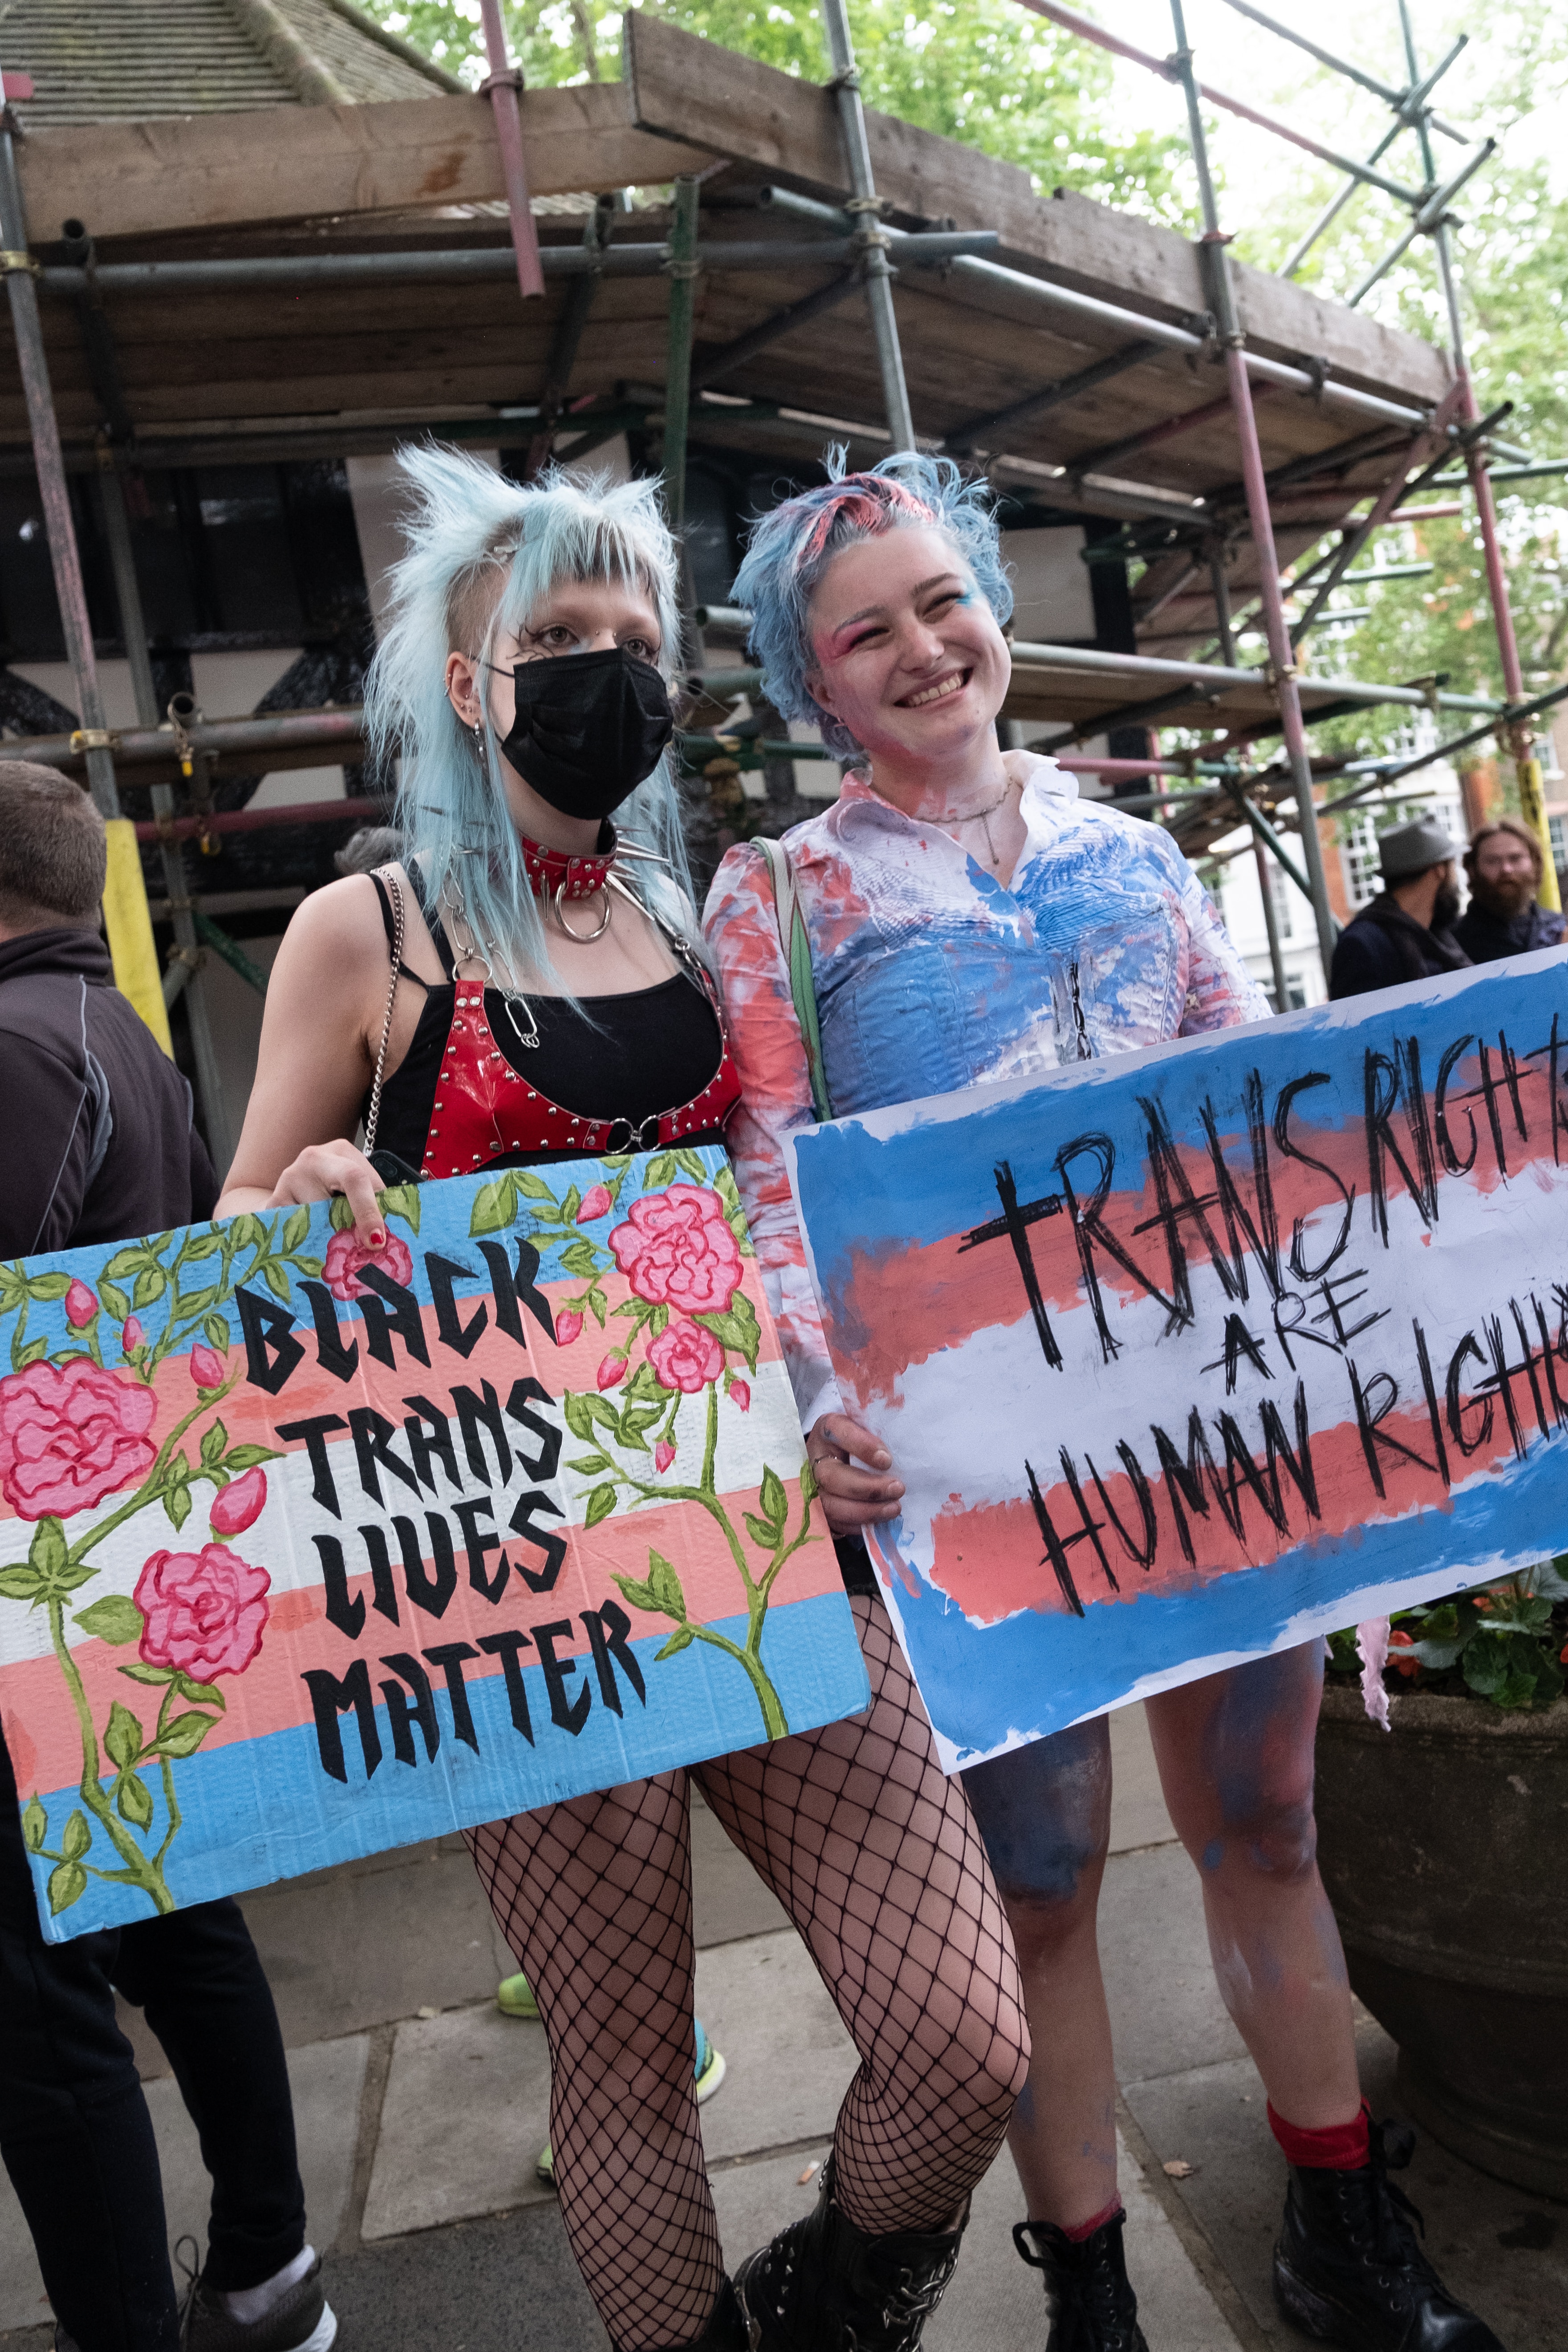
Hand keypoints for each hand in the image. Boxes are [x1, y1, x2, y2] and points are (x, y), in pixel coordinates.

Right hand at [266, 1140, 385, 1247]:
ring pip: (311, 1222)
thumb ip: (377, 1203)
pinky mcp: (273, 1202)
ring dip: (325, 1238)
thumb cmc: (347, 1184)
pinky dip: (306, 1242)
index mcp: (341, 1151)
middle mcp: (311, 1160)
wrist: (309, 1178)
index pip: (354, 1178)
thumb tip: (383, 1240)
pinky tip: (312, 1243)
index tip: (377, 1240)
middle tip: (356, 1248)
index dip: (367, 1211)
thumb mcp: (366, 1184)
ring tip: (332, 1242)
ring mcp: (288, 1179)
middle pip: (330, 1205)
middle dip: (345, 1230)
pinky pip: (292, 1231)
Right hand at [807, 1412, 904, 1538]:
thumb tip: (903, 1456)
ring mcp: (811, 1487)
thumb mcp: (866, 1430)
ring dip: (866, 1511)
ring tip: (894, 1508)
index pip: (837, 1431)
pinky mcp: (817, 1510)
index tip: (886, 1460)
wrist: (837, 1461)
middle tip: (898, 1489)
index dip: (861, 1446)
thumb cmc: (859, 1443)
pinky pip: (835, 1523)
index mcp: (827, 1429)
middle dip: (868, 1488)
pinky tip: (880, 1519)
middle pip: (831, 1477)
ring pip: (832, 1505)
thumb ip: (878, 1436)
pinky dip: (860, 1524)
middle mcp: (814, 1458)